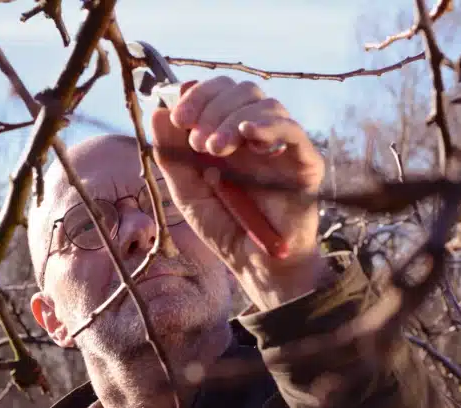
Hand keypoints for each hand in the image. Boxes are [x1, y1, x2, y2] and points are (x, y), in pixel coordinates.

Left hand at [151, 76, 325, 308]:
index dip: (196, 95)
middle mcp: (254, 135)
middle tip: (198, 141)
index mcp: (227, 135)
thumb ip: (171, 155)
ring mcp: (280, 146)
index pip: (216, 92)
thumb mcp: (187, 191)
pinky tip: (248, 134)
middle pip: (240, 90)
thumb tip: (156, 112)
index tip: (178, 118)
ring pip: (264, 104)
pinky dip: (268, 125)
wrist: (255, 264)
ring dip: (231, 119)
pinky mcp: (304, 162)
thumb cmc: (224, 227)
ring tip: (215, 150)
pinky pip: (292, 131)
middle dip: (212, 107)